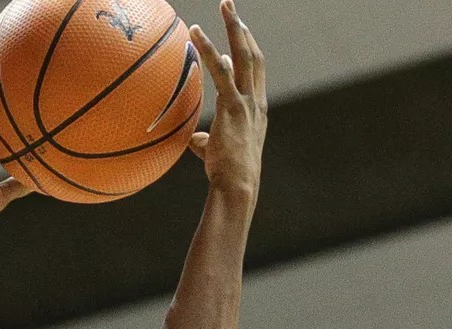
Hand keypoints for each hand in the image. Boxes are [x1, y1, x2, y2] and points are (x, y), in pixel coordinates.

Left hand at [187, 1, 267, 196]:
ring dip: (234, 27)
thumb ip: (207, 140)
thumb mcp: (217, 152)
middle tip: (230, 6)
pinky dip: (209, 49)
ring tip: (224, 5)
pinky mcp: (233, 107)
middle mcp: (256, 102)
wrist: (237, 188)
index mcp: (256, 110)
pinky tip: (196, 33)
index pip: (256, 72)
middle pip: (254, 55)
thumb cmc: (227, 176)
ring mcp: (247, 103)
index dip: (249, 48)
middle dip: (242, 28)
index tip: (239, 30)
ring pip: (244, 55)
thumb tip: (195, 138)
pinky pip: (221, 71)